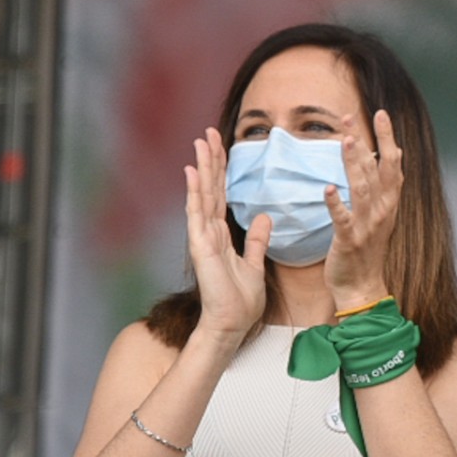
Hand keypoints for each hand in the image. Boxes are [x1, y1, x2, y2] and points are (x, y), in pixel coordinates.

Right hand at [185, 127, 268, 338]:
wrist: (231, 324)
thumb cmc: (240, 300)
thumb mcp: (255, 263)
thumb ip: (256, 239)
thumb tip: (263, 216)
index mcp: (222, 234)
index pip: (222, 194)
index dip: (222, 170)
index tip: (222, 145)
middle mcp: (209, 231)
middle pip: (210, 188)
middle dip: (210, 160)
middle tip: (209, 132)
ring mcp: (202, 237)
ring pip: (202, 194)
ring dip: (202, 168)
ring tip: (200, 142)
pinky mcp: (200, 247)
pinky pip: (197, 214)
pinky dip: (195, 192)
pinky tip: (193, 172)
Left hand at [324, 110, 401, 306]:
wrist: (363, 287)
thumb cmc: (367, 250)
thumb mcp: (379, 215)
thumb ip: (379, 187)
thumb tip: (384, 156)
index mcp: (389, 203)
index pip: (392, 164)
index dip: (387, 138)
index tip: (381, 114)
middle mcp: (382, 211)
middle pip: (378, 170)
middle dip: (368, 142)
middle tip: (352, 118)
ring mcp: (367, 225)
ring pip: (362, 188)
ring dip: (355, 164)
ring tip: (348, 140)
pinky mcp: (349, 240)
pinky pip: (342, 219)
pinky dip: (336, 204)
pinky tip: (328, 188)